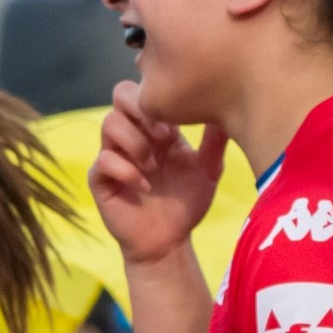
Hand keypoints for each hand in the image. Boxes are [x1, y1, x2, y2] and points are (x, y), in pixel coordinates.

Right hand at [90, 80, 224, 265]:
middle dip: (141, 109)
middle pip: (120, 94)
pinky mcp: (100, 179)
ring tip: (153, 165)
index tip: (181, 124)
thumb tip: (232, 109)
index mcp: (156, 128)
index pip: (147, 91)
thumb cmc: (185, 204)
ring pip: (109, 123)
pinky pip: (103, 160)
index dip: (160, 98)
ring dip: (135, 142)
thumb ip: (215, 141)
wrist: (167, 242)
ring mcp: (113, 155)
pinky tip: (144, 186)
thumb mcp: (208, 171)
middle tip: (164, 136)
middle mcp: (132, 136)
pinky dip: (126, 170)